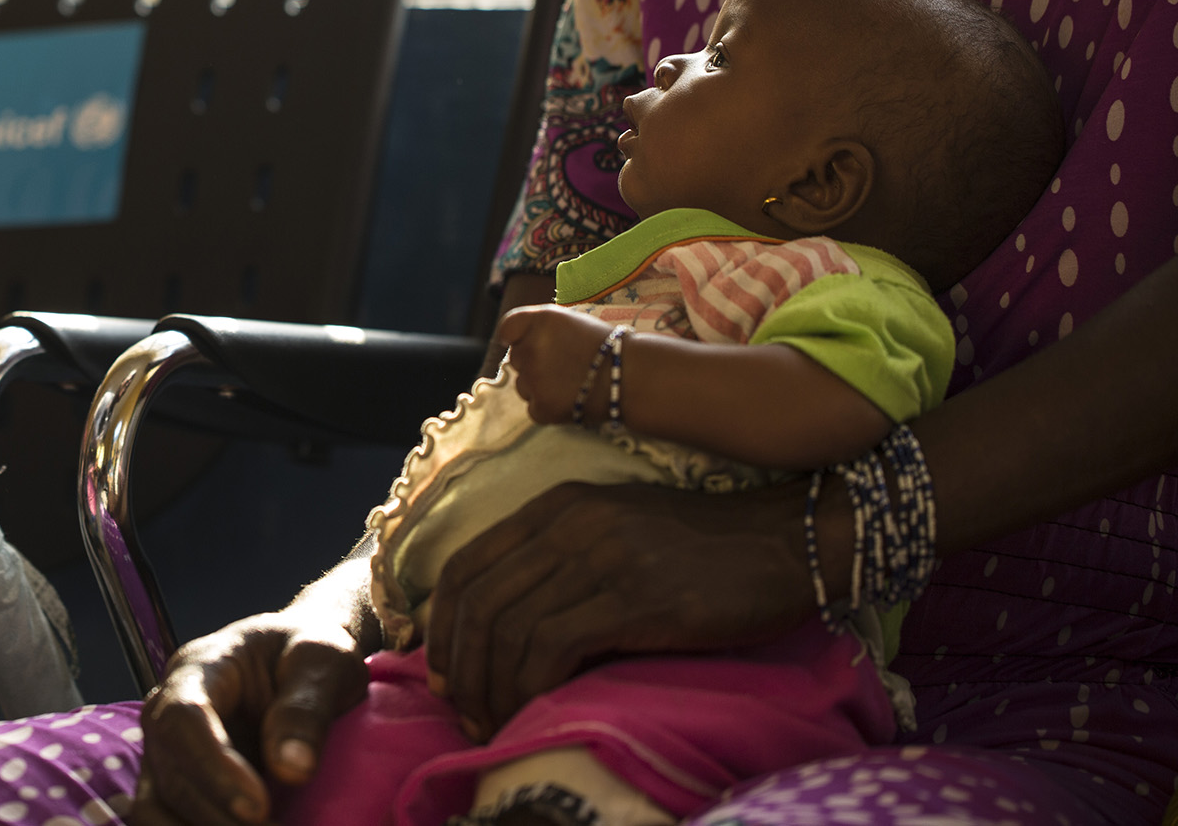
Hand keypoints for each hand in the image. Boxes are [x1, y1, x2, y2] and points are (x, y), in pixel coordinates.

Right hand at [130, 611, 368, 825]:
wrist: (304, 661)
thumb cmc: (311, 652)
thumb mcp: (323, 659)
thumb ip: (307, 707)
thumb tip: (291, 769)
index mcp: (201, 667)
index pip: (183, 718)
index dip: (214, 768)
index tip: (260, 807)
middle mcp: (170, 711)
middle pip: (170, 775)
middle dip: (220, 818)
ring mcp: (170, 751)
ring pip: (154, 809)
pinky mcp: (181, 784)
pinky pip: (169, 822)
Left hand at [423, 480, 811, 739]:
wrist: (787, 540)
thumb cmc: (705, 548)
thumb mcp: (617, 532)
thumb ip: (561, 561)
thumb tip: (504, 629)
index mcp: (556, 506)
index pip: (466, 565)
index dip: (443, 627)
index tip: (445, 675)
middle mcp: (568, 523)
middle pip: (476, 601)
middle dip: (459, 668)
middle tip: (464, 713)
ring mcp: (600, 558)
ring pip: (507, 628)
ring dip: (491, 688)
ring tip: (497, 725)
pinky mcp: (634, 598)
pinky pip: (551, 647)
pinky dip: (529, 687)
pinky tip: (535, 711)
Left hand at [491, 306, 612, 424]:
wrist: (633, 377)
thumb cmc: (605, 346)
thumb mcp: (570, 322)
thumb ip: (540, 328)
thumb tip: (512, 338)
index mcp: (540, 321)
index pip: (507, 328)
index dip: (515, 337)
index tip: (524, 343)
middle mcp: (531, 349)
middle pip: (516, 359)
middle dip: (534, 362)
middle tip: (564, 365)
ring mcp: (534, 381)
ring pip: (523, 385)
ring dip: (540, 386)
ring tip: (572, 383)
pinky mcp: (542, 408)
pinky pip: (534, 408)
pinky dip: (549, 407)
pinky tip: (572, 399)